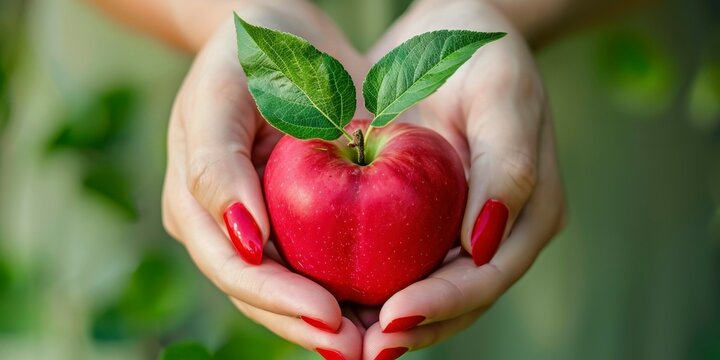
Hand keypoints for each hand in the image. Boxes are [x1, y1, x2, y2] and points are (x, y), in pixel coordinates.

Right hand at [161, 2, 369, 357]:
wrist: (284, 36)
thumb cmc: (249, 52)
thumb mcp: (223, 93)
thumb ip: (217, 165)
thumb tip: (247, 242)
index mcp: (194, 200)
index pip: (234, 265)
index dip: (277, 297)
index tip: (329, 316)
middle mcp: (223, 224)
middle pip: (260, 293)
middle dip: (306, 325)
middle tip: (360, 352)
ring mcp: (258, 226)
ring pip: (288, 292)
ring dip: (329, 325)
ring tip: (376, 348)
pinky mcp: (294, 221)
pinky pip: (317, 266)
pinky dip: (348, 293)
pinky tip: (384, 313)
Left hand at [360, 0, 565, 356]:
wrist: (451, 33)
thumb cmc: (482, 54)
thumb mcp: (503, 95)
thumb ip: (506, 168)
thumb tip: (484, 245)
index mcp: (531, 211)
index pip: (486, 276)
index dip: (442, 305)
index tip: (391, 319)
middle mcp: (500, 233)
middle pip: (459, 302)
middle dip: (410, 331)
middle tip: (357, 352)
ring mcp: (465, 231)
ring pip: (430, 295)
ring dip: (389, 325)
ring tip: (343, 346)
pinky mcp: (430, 221)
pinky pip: (404, 266)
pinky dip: (374, 289)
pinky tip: (337, 303)